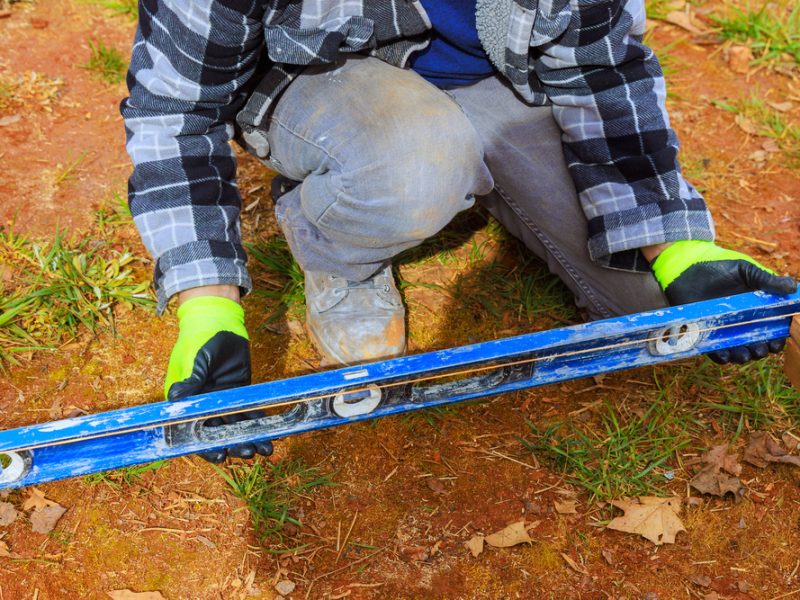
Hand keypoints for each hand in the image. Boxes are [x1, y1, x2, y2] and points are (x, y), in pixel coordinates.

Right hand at [166, 294, 272, 462]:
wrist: (218, 321)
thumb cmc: (199, 338)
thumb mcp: (195, 358)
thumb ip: (191, 380)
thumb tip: (175, 398)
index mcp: (185, 401)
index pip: (193, 430)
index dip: (205, 446)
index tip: (219, 456)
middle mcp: (202, 406)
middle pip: (217, 433)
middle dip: (232, 444)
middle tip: (247, 452)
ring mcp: (222, 402)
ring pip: (235, 427)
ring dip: (248, 439)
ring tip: (264, 451)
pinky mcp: (239, 395)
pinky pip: (249, 414)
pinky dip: (259, 425)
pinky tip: (270, 436)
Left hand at [649, 240, 795, 363]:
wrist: (687, 272)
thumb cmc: (718, 270)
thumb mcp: (745, 272)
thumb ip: (767, 281)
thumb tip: (794, 287)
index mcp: (758, 310)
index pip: (774, 328)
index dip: (779, 337)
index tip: (778, 340)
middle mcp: (744, 323)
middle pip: (759, 344)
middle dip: (762, 350)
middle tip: (761, 349)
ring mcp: (725, 330)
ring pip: (740, 351)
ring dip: (744, 356)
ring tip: (745, 354)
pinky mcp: (707, 335)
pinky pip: (716, 352)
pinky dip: (722, 356)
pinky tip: (726, 355)